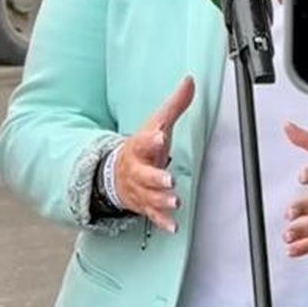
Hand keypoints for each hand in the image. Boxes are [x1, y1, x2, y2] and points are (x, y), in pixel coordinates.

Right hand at [114, 75, 194, 232]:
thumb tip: (190, 80)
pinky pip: (152, 215)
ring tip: (174, 202)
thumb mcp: (157, 124)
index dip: (151, 139)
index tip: (160, 135)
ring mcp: (139, 189)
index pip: (143, 141)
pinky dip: (162, 222)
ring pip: (148, 196)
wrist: (116, 173)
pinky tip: (172, 226)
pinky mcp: (144, 205)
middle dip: (156, 178)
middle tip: (168, 179)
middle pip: (144, 174)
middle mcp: (137, 170)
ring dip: (161, 201)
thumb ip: (175, 105)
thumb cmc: (143, 147)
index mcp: (139, 147)